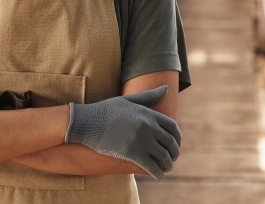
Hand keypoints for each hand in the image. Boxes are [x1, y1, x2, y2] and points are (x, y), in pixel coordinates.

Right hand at [64, 85, 180, 179]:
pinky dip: (158, 173)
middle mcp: (148, 126)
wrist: (87, 122)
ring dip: (168, 165)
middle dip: (174, 153)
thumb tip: (167, 88)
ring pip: (164, 157)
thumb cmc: (106, 110)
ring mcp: (141, 140)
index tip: (175, 144)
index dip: (178, 137)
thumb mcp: (128, 100)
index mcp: (148, 113)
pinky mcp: (132, 154)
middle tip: (172, 158)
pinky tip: (158, 175)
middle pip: (171, 143)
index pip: (173, 127)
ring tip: (166, 168)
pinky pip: (152, 167)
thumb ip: (149, 96)